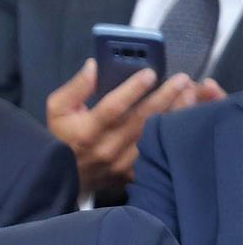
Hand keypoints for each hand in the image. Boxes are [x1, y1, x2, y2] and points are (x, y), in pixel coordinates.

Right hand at [46, 60, 224, 191]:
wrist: (63, 177)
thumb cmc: (61, 138)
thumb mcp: (57, 109)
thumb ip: (75, 87)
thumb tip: (94, 66)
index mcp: (86, 131)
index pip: (112, 108)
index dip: (132, 90)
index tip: (150, 73)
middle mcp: (106, 148)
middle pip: (141, 121)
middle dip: (164, 97)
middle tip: (181, 79)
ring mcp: (122, 163)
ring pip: (155, 136)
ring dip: (174, 113)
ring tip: (188, 93)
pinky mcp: (132, 173)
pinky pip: (158, 152)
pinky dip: (172, 135)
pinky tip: (183, 119)